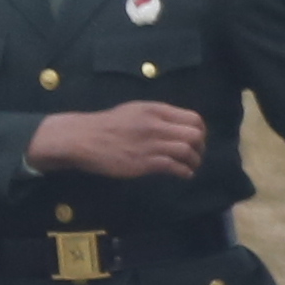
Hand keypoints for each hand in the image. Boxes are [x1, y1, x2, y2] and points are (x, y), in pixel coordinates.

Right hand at [27, 98, 211, 181]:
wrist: (83, 138)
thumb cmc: (108, 125)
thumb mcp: (135, 110)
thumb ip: (158, 116)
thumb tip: (178, 125)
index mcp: (155, 110)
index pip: (193, 118)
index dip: (200, 131)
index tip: (197, 140)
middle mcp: (156, 125)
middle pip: (194, 135)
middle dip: (200, 147)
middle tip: (197, 154)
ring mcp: (150, 143)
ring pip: (187, 151)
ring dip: (194, 161)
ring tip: (191, 166)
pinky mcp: (144, 162)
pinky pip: (173, 166)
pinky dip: (184, 171)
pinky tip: (184, 174)